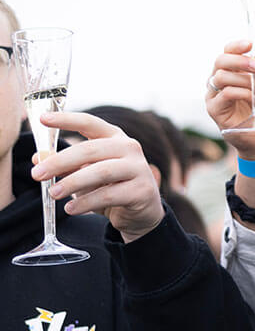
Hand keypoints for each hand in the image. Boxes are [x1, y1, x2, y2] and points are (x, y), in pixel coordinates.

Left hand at [30, 112, 163, 242]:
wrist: (142, 211)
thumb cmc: (112, 186)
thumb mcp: (87, 172)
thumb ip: (66, 164)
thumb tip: (38, 159)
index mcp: (115, 138)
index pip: (90, 123)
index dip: (66, 120)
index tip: (43, 119)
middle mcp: (130, 148)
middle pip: (90, 150)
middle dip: (60, 161)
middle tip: (37, 174)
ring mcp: (138, 168)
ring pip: (101, 172)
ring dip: (72, 183)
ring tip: (53, 193)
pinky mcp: (141, 191)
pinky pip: (108, 195)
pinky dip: (85, 203)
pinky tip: (71, 208)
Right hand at [205, 40, 254, 159]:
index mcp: (233, 73)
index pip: (227, 52)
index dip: (236, 46)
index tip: (250, 43)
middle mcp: (220, 81)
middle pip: (220, 60)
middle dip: (240, 60)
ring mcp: (214, 95)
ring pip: (220, 76)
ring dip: (242, 79)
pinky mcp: (213, 109)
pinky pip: (224, 94)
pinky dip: (240, 93)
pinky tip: (252, 99)